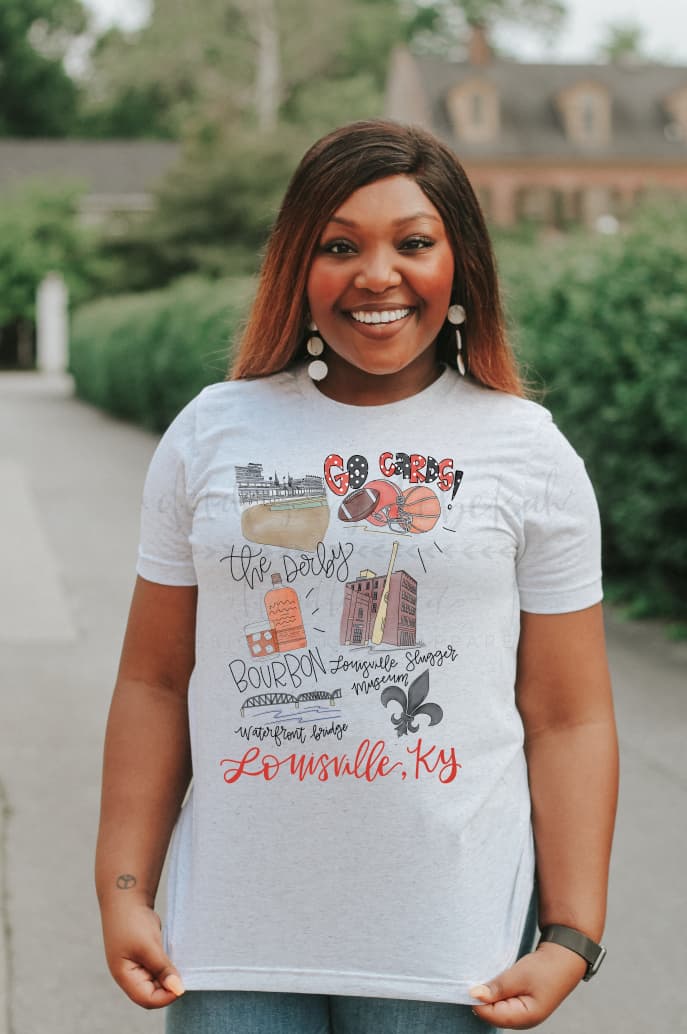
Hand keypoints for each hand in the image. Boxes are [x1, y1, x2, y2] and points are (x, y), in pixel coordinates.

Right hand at [100, 897, 184, 1008]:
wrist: (126, 898)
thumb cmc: (132, 922)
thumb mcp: (148, 946)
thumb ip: (162, 969)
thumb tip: (177, 989)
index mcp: (125, 976)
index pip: (147, 999)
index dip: (166, 996)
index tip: (182, 985)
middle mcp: (130, 975)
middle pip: (152, 993)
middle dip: (168, 987)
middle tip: (185, 974)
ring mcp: (136, 966)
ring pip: (157, 982)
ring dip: (169, 977)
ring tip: (181, 965)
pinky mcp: (144, 956)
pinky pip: (158, 969)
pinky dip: (168, 967)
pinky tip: (176, 958)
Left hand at [469, 941, 587, 1028]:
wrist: (565, 957)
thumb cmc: (544, 967)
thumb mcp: (519, 975)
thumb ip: (497, 987)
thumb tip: (474, 995)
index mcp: (526, 1017)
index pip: (491, 1015)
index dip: (477, 1001)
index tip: (467, 984)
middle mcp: (524, 1020)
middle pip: (492, 1015)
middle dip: (482, 999)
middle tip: (474, 979)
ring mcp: (524, 1013)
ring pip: (496, 1010)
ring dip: (489, 996)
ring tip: (484, 979)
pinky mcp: (523, 1004)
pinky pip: (502, 1004)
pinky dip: (495, 994)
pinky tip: (492, 984)